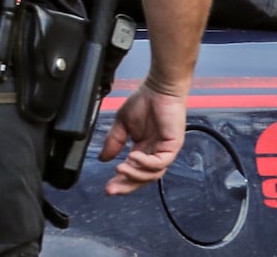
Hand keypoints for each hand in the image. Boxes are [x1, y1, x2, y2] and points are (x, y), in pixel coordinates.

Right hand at [99, 80, 189, 194]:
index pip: (133, 172)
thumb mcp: (122, 124)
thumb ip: (114, 142)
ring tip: (120, 169)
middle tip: (111, 189)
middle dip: (126, 185)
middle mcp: (155, 152)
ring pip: (152, 174)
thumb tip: (103, 158)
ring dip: (135, 175)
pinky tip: (133, 158)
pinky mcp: (173, 145)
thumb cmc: (145, 100)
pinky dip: (145, 164)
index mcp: (143, 149)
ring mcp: (165, 150)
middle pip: (143, 178)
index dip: (121, 181)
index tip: (107, 187)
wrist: (159, 87)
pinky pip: (160, 162)